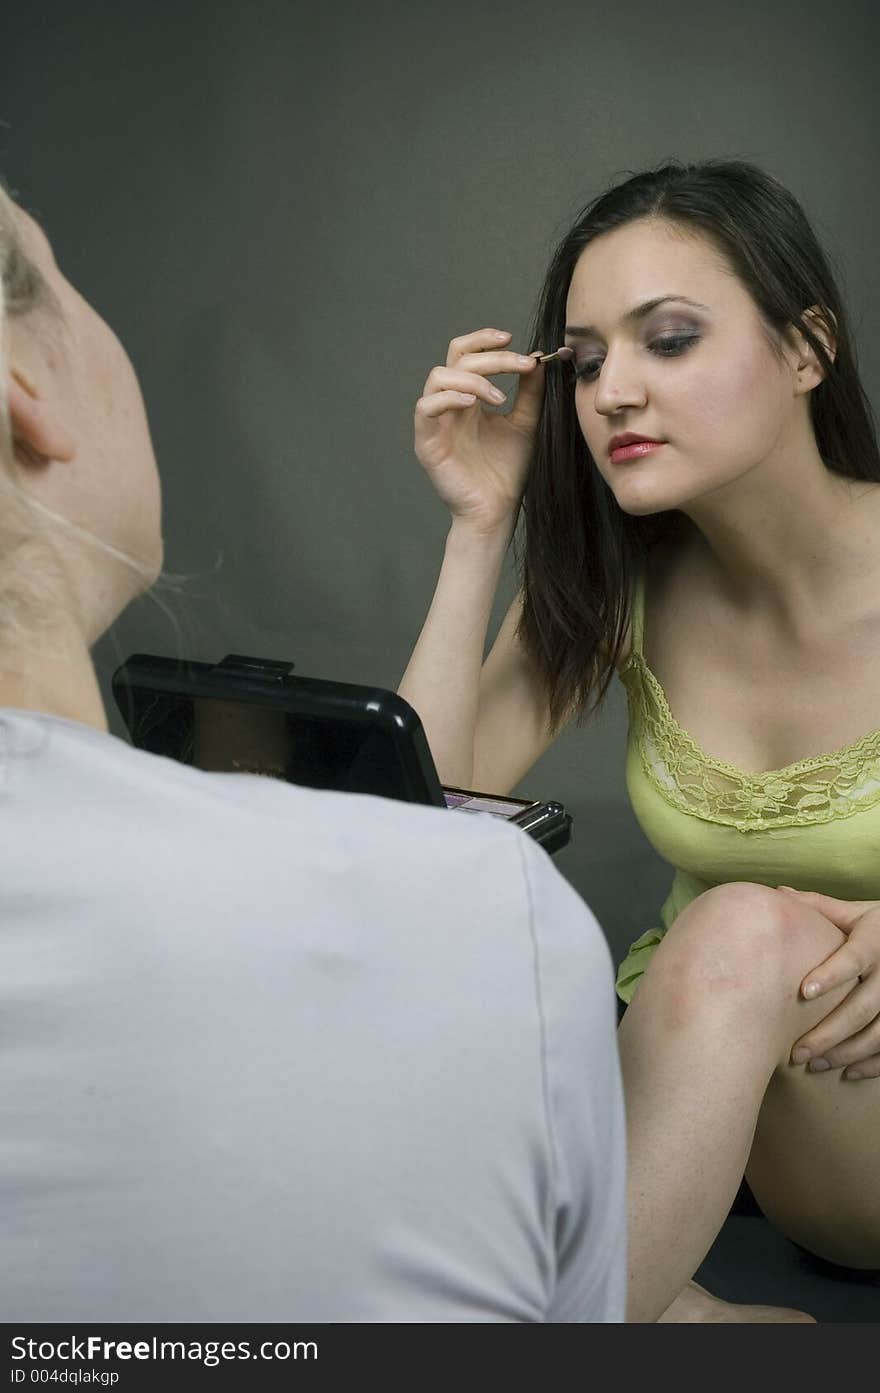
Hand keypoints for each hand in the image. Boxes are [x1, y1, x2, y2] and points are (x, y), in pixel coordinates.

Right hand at [413, 327, 546, 535]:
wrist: (498, 509)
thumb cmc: (507, 471)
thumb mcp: (524, 423)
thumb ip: (529, 391)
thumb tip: (538, 358)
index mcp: (469, 398)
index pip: (466, 354)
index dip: (483, 339)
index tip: (512, 340)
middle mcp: (450, 405)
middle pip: (456, 358)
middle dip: (491, 357)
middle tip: (522, 365)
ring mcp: (436, 423)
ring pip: (438, 376)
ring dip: (473, 378)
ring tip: (499, 398)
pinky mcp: (427, 442)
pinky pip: (426, 407)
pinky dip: (450, 398)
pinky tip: (474, 406)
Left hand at [777, 886, 879, 1079]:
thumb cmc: (878, 926)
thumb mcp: (856, 913)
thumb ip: (820, 907)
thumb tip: (777, 895)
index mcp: (877, 938)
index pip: (854, 957)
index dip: (831, 974)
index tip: (803, 992)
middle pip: (863, 1006)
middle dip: (829, 1031)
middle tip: (797, 1051)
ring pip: (879, 1032)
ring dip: (847, 1052)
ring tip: (815, 1063)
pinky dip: (873, 1063)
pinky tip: (849, 1072)